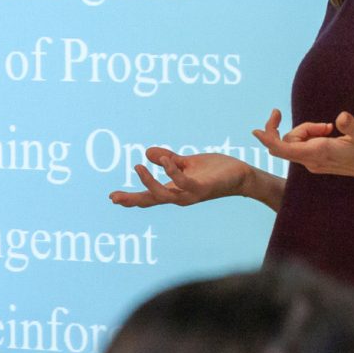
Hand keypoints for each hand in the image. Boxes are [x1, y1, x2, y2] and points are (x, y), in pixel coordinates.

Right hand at [109, 147, 253, 207]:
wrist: (241, 176)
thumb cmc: (214, 171)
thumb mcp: (187, 163)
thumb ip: (169, 159)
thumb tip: (146, 152)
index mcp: (175, 190)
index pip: (150, 196)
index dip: (131, 198)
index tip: (113, 197)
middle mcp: (181, 196)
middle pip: (152, 201)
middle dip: (133, 199)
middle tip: (115, 197)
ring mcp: (191, 194)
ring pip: (165, 195)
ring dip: (150, 182)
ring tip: (138, 166)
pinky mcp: (203, 188)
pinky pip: (184, 183)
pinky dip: (172, 172)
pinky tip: (166, 161)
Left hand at [251, 109, 353, 191]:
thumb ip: (351, 127)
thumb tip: (341, 117)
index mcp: (319, 153)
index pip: (282, 148)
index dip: (268, 137)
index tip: (257, 128)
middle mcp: (312, 160)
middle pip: (286, 142)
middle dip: (298, 128)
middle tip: (325, 125)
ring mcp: (314, 162)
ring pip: (295, 143)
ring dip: (307, 131)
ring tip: (330, 129)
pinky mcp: (318, 161)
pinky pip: (303, 146)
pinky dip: (311, 135)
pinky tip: (329, 132)